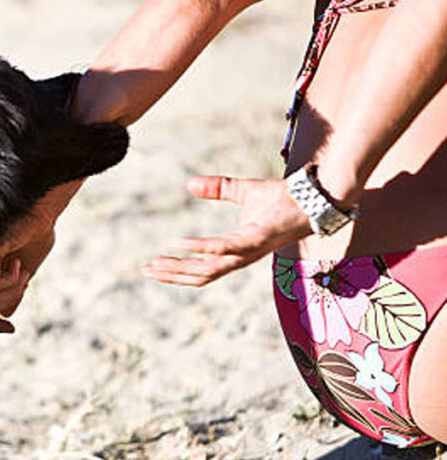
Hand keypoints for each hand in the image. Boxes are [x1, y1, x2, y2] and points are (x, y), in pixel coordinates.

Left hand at [0, 215, 55, 333]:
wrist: (41, 217)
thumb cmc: (34, 238)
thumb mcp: (24, 274)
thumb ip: (13, 293)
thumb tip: (4, 314)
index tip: (11, 328)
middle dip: (5, 304)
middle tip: (24, 285)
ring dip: (10, 292)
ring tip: (23, 273)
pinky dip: (10, 279)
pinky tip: (17, 263)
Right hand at [143, 175, 312, 285]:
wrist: (313, 195)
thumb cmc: (284, 197)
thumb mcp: (242, 190)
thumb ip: (217, 188)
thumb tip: (190, 184)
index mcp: (237, 249)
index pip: (202, 267)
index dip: (178, 269)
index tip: (154, 266)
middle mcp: (241, 256)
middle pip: (201, 275)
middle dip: (172, 275)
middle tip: (147, 270)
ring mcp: (248, 250)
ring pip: (208, 269)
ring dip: (180, 269)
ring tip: (157, 263)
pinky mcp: (256, 239)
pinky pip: (224, 248)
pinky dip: (201, 248)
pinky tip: (181, 243)